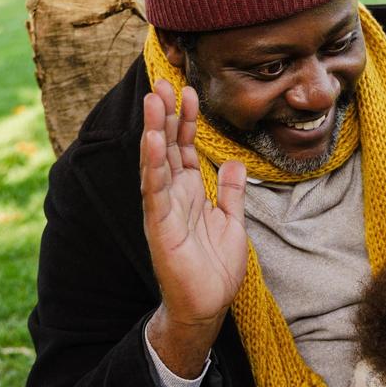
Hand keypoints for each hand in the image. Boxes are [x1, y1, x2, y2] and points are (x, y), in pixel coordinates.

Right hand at [140, 80, 247, 375]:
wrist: (206, 307)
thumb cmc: (214, 270)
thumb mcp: (231, 223)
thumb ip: (230, 193)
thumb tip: (232, 163)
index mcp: (189, 193)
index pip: (185, 148)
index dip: (186, 119)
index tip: (188, 89)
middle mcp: (172, 196)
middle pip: (167, 147)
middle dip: (166, 114)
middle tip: (165, 79)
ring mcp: (163, 209)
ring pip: (156, 162)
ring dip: (155, 130)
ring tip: (154, 99)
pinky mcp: (159, 226)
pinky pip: (154, 190)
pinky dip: (153, 164)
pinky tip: (153, 140)